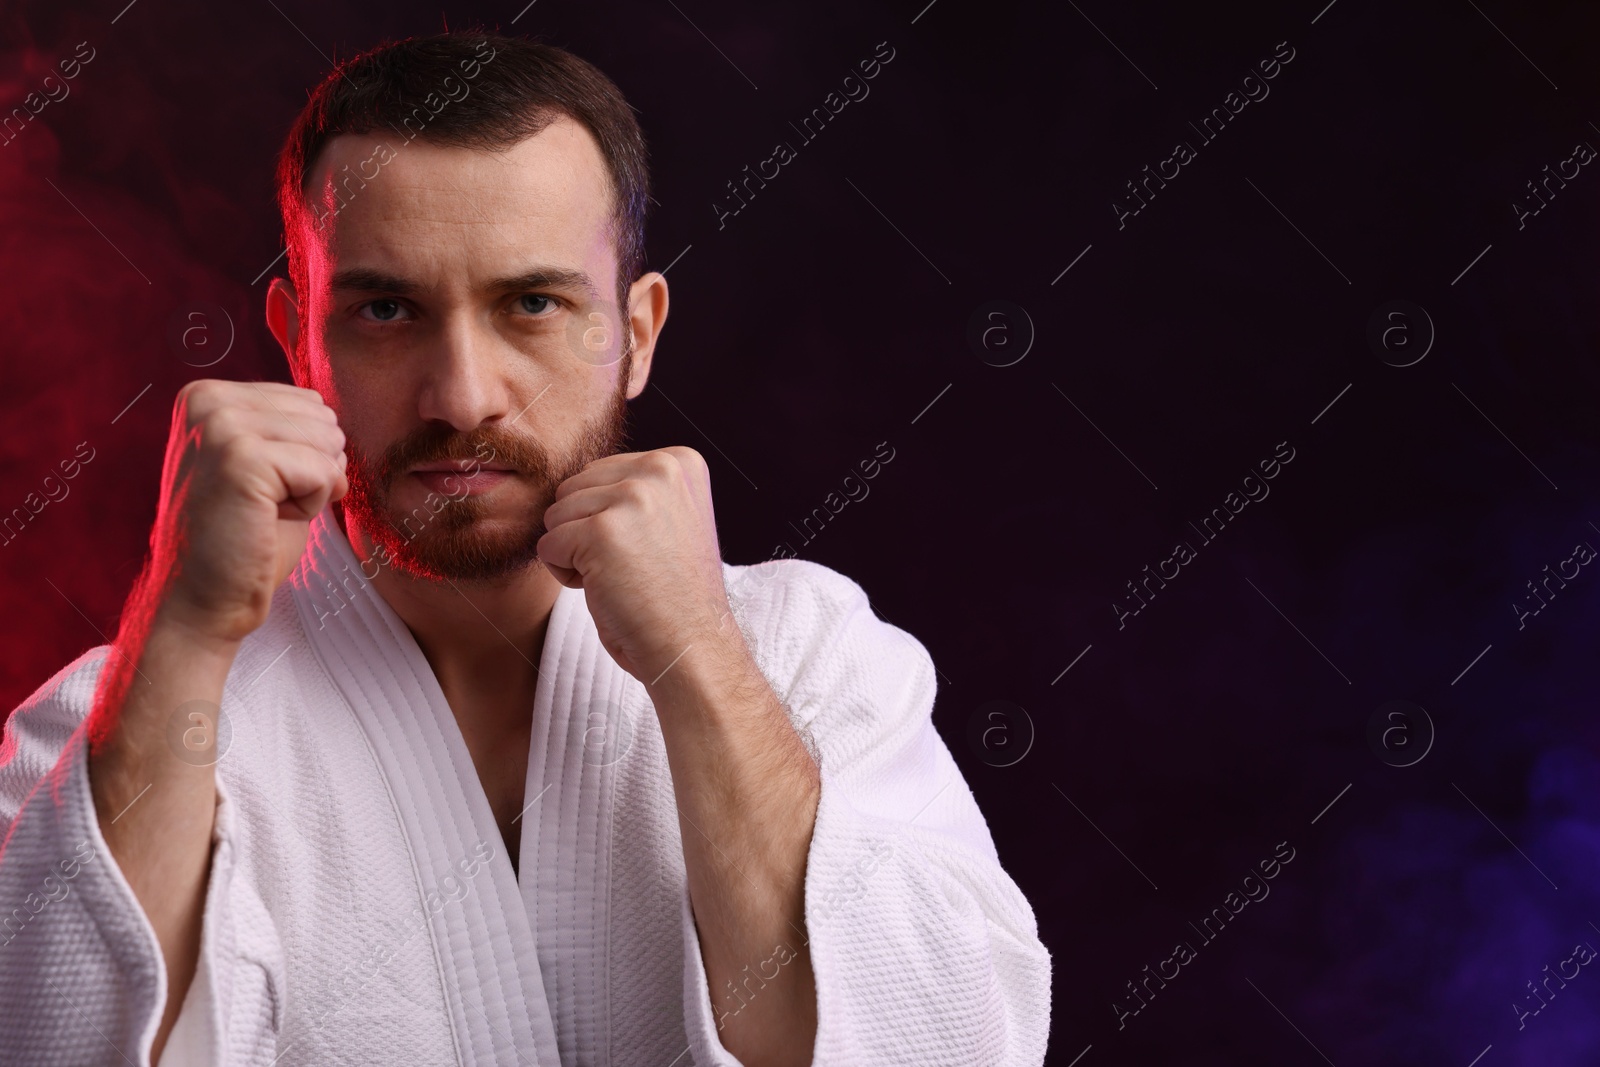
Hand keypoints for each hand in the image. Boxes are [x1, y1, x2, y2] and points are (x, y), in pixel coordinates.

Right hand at [150, 379, 348, 643]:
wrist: (201, 598)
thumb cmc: (242, 538)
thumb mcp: (263, 464)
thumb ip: (287, 428)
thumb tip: (332, 415)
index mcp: (208, 394)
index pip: (310, 403)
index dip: (305, 455)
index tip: (260, 488)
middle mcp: (207, 400)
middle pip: (324, 418)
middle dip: (313, 468)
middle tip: (263, 505)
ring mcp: (221, 425)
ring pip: (328, 441)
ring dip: (312, 487)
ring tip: (264, 512)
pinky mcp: (242, 458)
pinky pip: (324, 471)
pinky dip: (311, 505)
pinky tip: (269, 521)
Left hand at [536, 446, 731, 682]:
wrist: (691, 646)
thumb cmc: (673, 594)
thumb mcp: (669, 519)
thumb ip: (635, 490)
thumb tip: (573, 482)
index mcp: (679, 461)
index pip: (600, 473)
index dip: (610, 518)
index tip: (649, 548)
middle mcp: (659, 469)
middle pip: (573, 488)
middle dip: (587, 531)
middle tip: (632, 567)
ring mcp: (632, 498)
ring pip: (556, 515)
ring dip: (576, 553)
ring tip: (621, 578)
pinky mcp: (601, 531)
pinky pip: (547, 546)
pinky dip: (565, 576)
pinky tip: (606, 590)